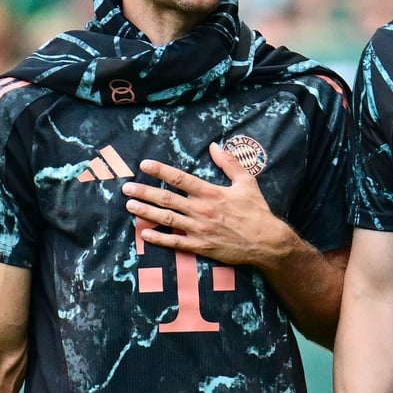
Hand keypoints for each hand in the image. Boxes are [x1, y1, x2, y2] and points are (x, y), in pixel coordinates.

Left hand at [122, 142, 294, 266]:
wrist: (265, 241)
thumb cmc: (256, 210)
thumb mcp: (246, 182)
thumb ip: (229, 163)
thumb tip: (215, 146)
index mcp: (210, 193)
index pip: (180, 178)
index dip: (160, 171)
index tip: (144, 165)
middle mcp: (201, 210)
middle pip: (166, 199)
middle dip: (144, 192)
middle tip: (126, 187)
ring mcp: (198, 230)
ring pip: (166, 219)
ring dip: (145, 212)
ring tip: (130, 205)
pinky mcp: (200, 246)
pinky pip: (175, 242)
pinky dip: (158, 238)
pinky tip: (144, 233)